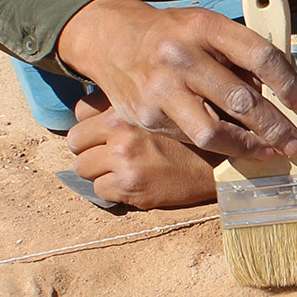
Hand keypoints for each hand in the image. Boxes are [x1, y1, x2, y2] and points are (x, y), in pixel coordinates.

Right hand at [55, 0, 296, 162]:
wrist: (114, 41)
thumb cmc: (173, 36)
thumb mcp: (206, 28)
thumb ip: (239, 55)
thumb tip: (281, 92)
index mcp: (205, 27)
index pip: (258, 56)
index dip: (285, 82)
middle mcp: (182, 56)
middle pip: (241, 99)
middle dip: (274, 127)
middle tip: (293, 143)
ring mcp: (162, 88)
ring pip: (214, 131)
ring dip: (248, 147)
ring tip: (267, 152)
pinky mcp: (148, 115)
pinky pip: (192, 138)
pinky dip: (218, 146)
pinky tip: (234, 147)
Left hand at [70, 95, 220, 208]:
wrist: (220, 164)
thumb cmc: (191, 134)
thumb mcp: (161, 106)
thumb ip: (130, 104)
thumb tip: (95, 109)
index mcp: (127, 106)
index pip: (81, 110)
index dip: (91, 123)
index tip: (103, 132)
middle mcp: (121, 129)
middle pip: (76, 141)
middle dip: (90, 149)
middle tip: (109, 155)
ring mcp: (124, 158)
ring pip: (83, 168)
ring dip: (99, 172)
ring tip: (122, 171)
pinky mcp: (131, 185)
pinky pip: (100, 191)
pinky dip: (113, 191)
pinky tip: (133, 185)